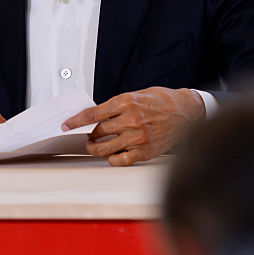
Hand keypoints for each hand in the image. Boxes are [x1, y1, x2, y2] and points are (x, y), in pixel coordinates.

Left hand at [61, 87, 205, 165]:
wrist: (188, 110)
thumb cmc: (162, 101)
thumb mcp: (136, 95)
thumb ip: (116, 106)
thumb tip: (95, 116)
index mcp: (125, 102)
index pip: (92, 114)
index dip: (75, 121)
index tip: (65, 125)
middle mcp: (130, 120)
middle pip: (97, 132)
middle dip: (88, 135)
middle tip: (88, 136)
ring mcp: (138, 137)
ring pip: (105, 148)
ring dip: (95, 148)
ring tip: (95, 146)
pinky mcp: (146, 151)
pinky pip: (121, 160)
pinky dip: (112, 159)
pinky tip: (112, 154)